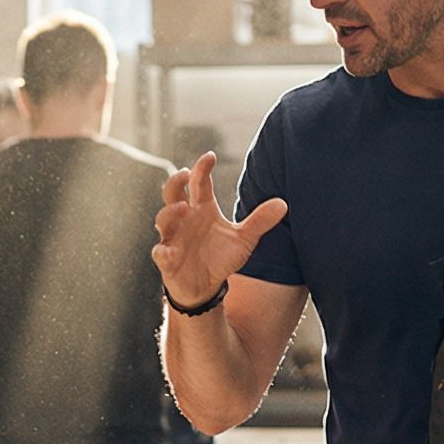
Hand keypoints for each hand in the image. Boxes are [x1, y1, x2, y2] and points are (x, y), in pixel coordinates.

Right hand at [152, 153, 285, 305]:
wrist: (205, 286)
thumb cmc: (220, 257)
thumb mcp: (244, 239)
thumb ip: (260, 221)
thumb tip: (283, 204)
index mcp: (202, 209)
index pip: (199, 183)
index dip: (202, 169)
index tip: (210, 157)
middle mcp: (185, 219)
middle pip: (173, 193)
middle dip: (175, 182)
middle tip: (185, 173)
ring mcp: (174, 237)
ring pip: (163, 219)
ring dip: (170, 212)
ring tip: (183, 207)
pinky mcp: (167, 259)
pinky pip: (160, 252)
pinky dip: (162, 251)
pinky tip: (167, 251)